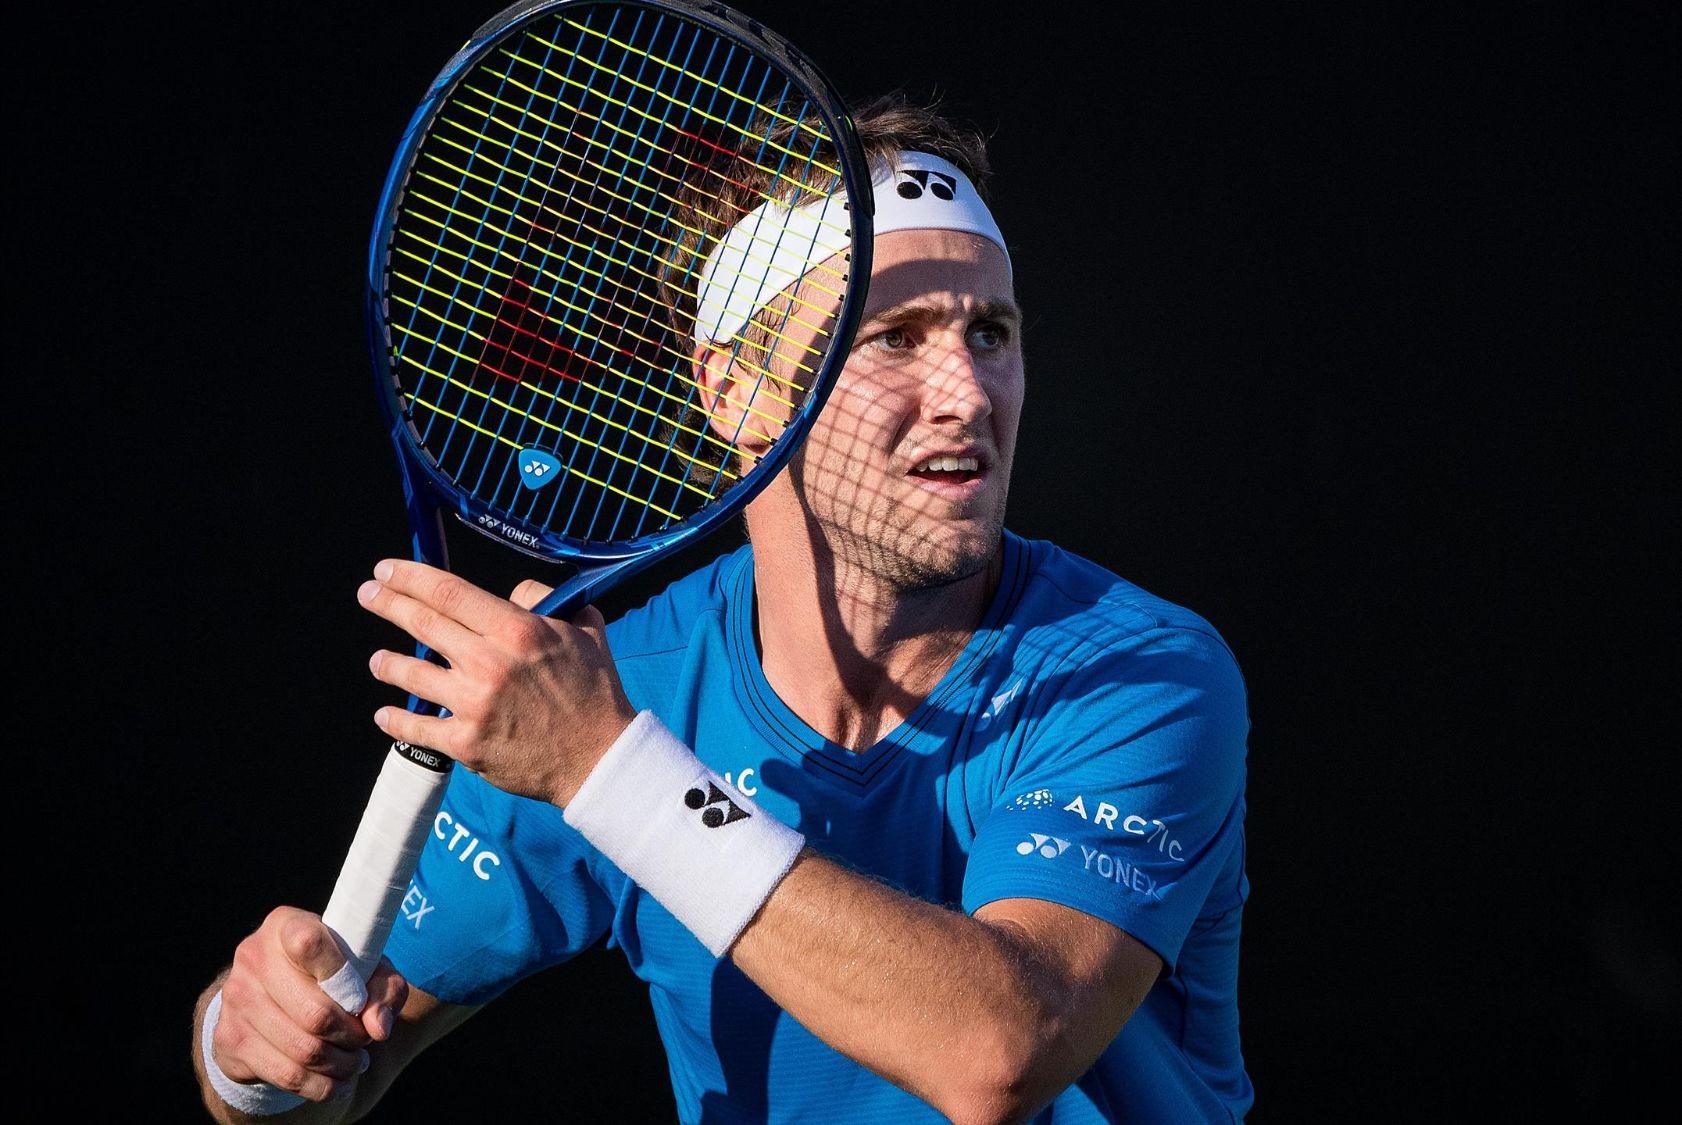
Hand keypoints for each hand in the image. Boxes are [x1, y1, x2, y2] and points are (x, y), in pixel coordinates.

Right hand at [212, 907, 406, 1100]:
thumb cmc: (331, 974)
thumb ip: (384, 988)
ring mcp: (236, 999)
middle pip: (315, 1013)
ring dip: (340, 1064)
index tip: (359, 998)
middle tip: (365, 1041)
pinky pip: (285, 1075)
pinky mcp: (230, 1039)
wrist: (269, 997)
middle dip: (352, 1036)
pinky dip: (320, 1086)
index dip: (341, 975)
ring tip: (356, 1062)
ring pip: (303, 1049)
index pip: (310, 944)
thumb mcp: (366, 968)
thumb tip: (378, 1026)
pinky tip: (338, 1083)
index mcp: (286, 925)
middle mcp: (253, 957)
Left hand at [357, 560, 637, 806]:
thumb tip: (514, 593)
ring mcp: (472, 704)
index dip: (410, 577)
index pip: (449, 592)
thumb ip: (547, 601)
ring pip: (410, 674)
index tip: (387, 570)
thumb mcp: (585, 630)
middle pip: (422, 624)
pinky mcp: (465, 743)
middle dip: (387, 604)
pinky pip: (416, 727)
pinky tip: (384, 714)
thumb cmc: (595, 692)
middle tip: (368, 594)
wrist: (600, 757)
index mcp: (516, 630)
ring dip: (386, 663)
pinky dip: (394, 719)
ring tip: (377, 660)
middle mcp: (488, 662)